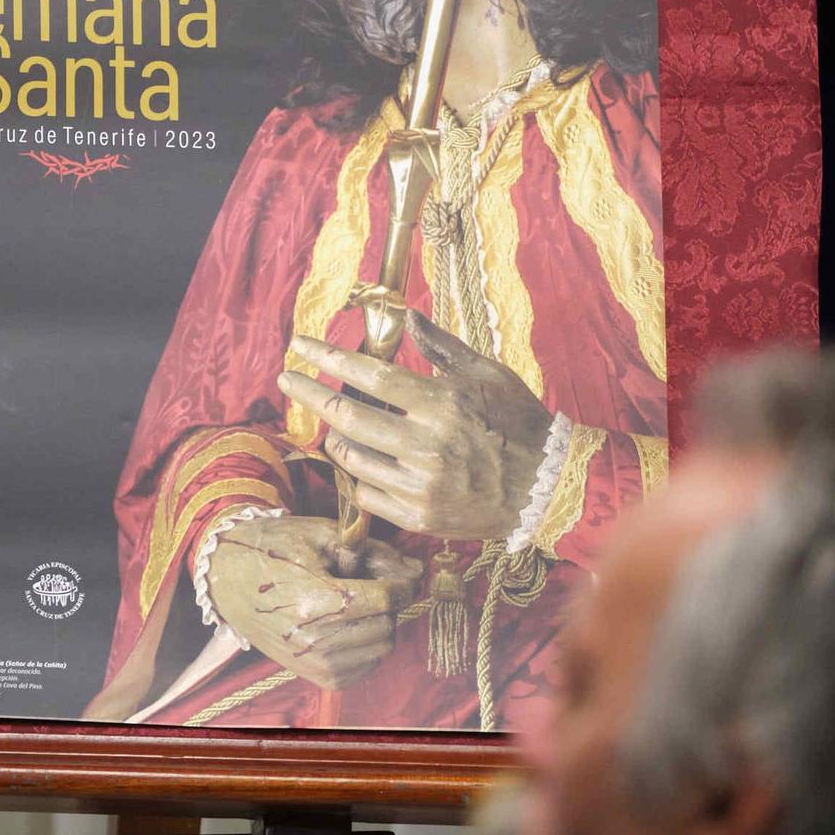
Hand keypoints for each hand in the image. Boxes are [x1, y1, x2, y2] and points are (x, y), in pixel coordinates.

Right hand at [204, 514, 421, 689]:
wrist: (226, 578)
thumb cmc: (272, 548)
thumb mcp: (322, 536)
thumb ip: (375, 553)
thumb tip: (417, 571)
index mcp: (315, 600)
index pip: (387, 598)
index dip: (401, 581)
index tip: (397, 571)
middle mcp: (315, 640)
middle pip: (388, 623)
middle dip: (388, 601)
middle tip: (366, 583)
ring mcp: (314, 663)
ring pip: (382, 646)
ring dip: (379, 623)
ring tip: (351, 603)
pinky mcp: (315, 677)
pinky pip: (367, 666)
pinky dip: (367, 646)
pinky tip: (347, 626)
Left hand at [277, 310, 553, 541]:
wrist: (546, 487)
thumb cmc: (517, 422)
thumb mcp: (486, 374)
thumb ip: (441, 347)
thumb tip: (405, 317)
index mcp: (442, 403)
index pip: (370, 376)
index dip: (329, 358)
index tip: (301, 345)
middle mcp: (426, 445)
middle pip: (347, 417)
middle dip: (309, 395)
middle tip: (288, 381)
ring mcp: (420, 485)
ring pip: (351, 459)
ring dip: (334, 437)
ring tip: (332, 425)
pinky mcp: (419, 516)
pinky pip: (367, 495)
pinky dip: (357, 476)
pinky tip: (360, 462)